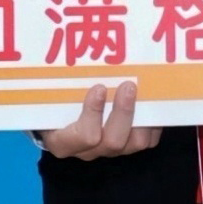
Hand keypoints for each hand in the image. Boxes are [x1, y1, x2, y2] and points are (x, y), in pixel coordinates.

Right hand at [34, 81, 160, 158]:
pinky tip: (151, 101)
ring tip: (142, 90)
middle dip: (123, 113)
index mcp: (62, 142)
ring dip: (141, 116)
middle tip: (128, 86)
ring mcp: (109, 151)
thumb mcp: (49, 96)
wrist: (59, 117)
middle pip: (112, 142)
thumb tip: (75, 51)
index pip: (82, 137)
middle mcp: (87, 152)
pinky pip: (147, 141)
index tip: (98, 88)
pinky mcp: (128, 147)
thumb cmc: (52, 103)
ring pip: (133, 144)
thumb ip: (58, 85)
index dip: (93, 114)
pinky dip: (153, 122)